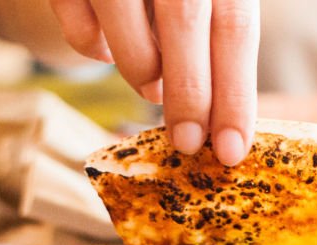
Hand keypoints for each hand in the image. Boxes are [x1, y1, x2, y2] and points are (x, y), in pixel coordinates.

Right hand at [50, 0, 259, 165]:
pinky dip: (97, 50)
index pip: (236, 26)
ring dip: (144, 74)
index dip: (235, 95)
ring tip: (153, 85)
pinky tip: (111, 42)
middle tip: (189, 142)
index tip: (232, 149)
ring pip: (129, 29)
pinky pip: (81, 31)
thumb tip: (219, 114)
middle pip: (186, 24)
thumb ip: (216, 31)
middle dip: (190, 98)